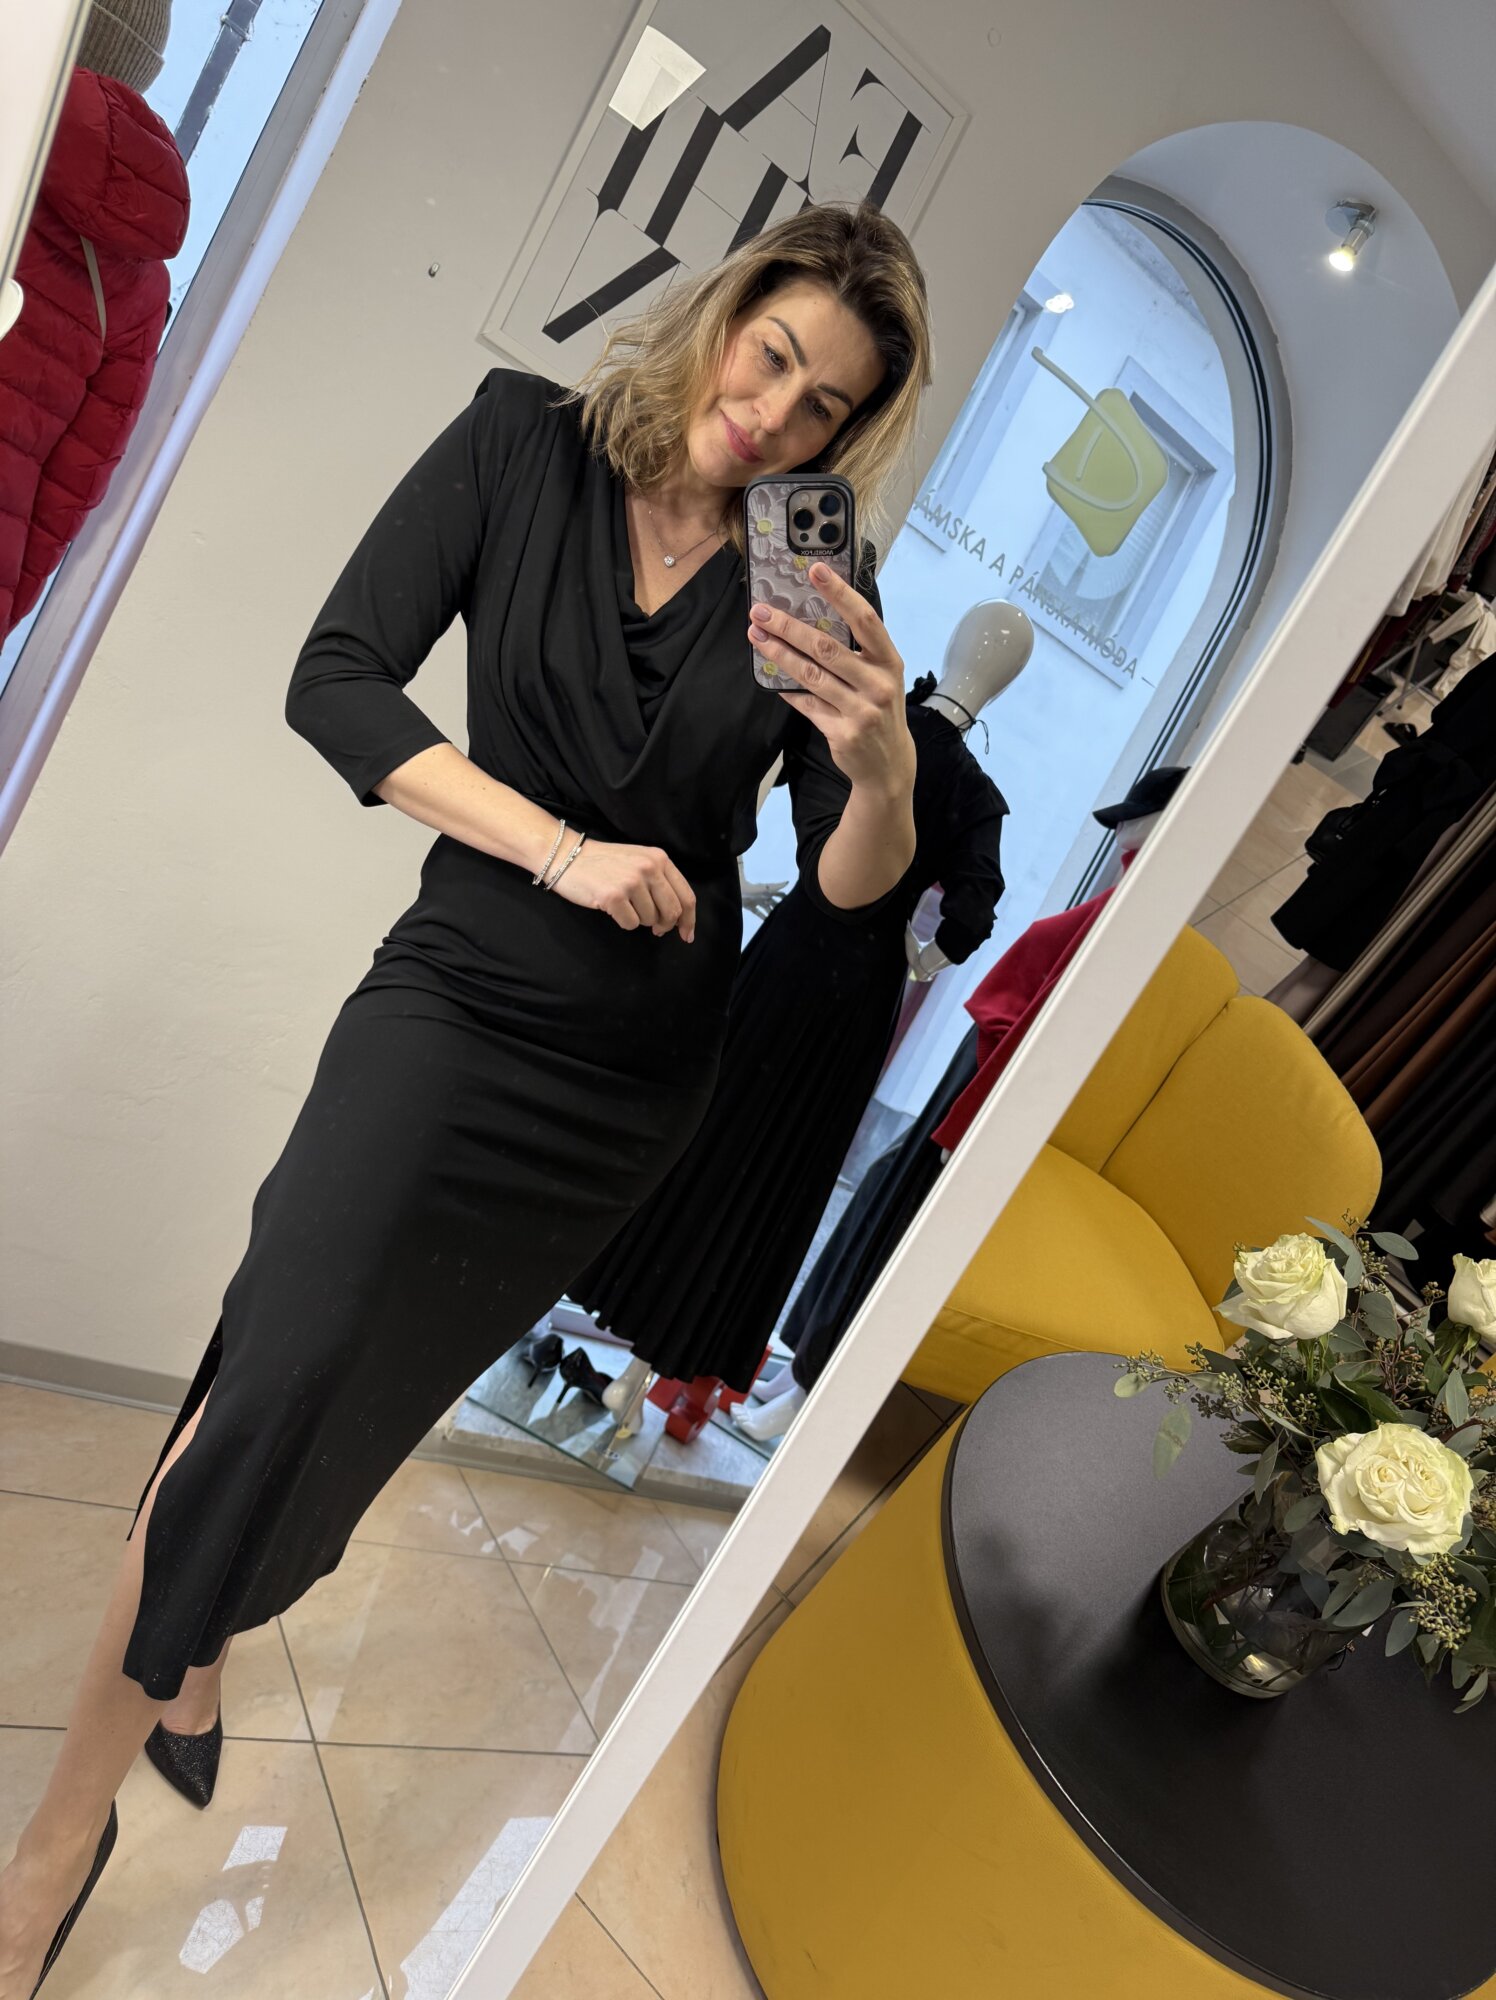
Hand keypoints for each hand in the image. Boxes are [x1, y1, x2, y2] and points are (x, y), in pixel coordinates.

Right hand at [551, 838, 696, 941]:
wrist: (567, 856)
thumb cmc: (604, 864)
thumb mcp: (639, 862)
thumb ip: (660, 883)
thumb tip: (677, 919)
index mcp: (659, 859)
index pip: (686, 896)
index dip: (689, 920)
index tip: (686, 935)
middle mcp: (649, 868)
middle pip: (672, 912)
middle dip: (666, 926)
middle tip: (657, 931)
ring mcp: (631, 881)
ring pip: (650, 920)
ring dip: (640, 920)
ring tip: (625, 905)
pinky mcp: (614, 896)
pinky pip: (631, 924)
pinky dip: (623, 922)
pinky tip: (612, 907)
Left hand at [739, 872, 788, 917]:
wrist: (736, 892)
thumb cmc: (750, 888)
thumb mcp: (764, 888)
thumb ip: (776, 886)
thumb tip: (788, 882)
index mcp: (767, 891)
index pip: (779, 894)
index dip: (785, 898)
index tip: (791, 903)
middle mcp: (763, 896)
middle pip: (773, 902)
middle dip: (779, 907)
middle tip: (785, 915)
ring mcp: (757, 901)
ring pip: (766, 909)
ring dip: (771, 913)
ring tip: (777, 920)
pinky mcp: (750, 906)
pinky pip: (758, 913)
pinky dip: (762, 917)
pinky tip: (766, 922)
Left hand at [748, 562, 914, 797]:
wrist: (889, 766)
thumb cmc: (880, 711)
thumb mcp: (881, 678)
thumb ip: (857, 653)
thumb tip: (813, 619)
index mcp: (889, 662)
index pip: (864, 620)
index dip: (840, 593)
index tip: (815, 570)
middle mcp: (878, 684)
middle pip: (826, 647)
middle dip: (789, 627)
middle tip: (761, 612)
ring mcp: (861, 711)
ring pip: (811, 675)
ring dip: (779, 654)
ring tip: (757, 637)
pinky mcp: (842, 733)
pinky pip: (807, 704)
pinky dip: (787, 689)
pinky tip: (770, 675)